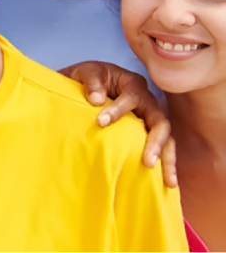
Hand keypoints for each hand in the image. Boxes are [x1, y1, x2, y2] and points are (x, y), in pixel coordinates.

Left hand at [61, 60, 176, 187]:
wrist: (88, 84)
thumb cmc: (88, 78)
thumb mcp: (86, 72)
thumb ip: (91, 82)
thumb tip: (96, 100)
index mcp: (133, 84)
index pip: (131, 98)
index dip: (117, 110)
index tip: (100, 122)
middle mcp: (147, 101)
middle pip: (160, 121)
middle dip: (156, 142)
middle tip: (147, 162)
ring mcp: (149, 117)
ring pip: (166, 138)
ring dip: (167, 158)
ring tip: (168, 181)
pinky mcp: (146, 131)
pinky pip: (161, 147)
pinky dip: (164, 163)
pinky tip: (165, 182)